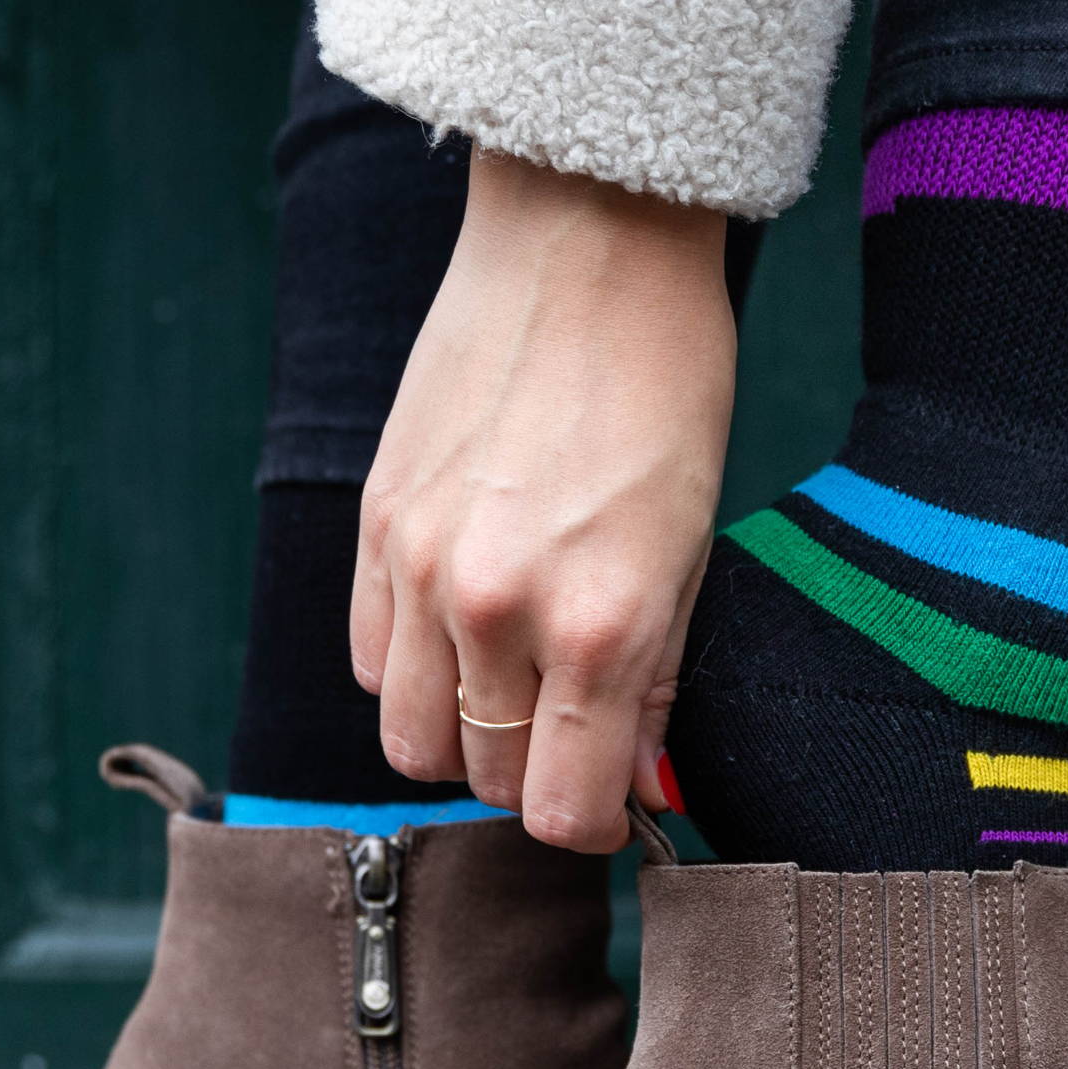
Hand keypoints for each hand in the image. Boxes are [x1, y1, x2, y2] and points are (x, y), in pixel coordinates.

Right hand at [352, 148, 736, 851]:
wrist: (586, 244)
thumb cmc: (669, 384)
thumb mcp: (696, 545)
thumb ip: (657, 678)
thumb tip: (637, 779)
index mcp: (601, 623)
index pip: (560, 809)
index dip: (590, 823)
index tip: (608, 804)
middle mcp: (497, 611)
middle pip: (483, 782)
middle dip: (530, 776)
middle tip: (569, 730)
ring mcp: (422, 568)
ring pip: (411, 739)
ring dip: (461, 734)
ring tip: (511, 682)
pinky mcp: (374, 524)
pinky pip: (371, 660)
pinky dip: (412, 670)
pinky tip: (459, 626)